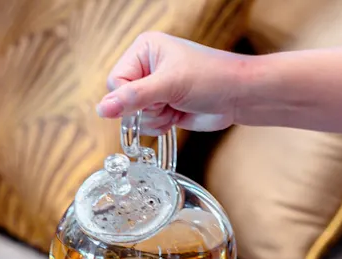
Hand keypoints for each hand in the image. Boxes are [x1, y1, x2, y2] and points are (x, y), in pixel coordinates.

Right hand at [96, 33, 246, 133]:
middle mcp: (146, 67)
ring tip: (176, 105)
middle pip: (121, 100)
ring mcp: (154, 88)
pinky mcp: (162, 106)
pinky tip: (177, 115)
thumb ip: (134, 98)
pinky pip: (145, 125)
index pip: (115, 81)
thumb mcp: (170, 85)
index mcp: (144, 50)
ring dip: (155, 118)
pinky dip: (160, 125)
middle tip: (168, 100)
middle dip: (145, 108)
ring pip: (133, 116)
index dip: (131, 96)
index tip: (155, 95)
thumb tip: (102, 109)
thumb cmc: (212, 78)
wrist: (240, 95)